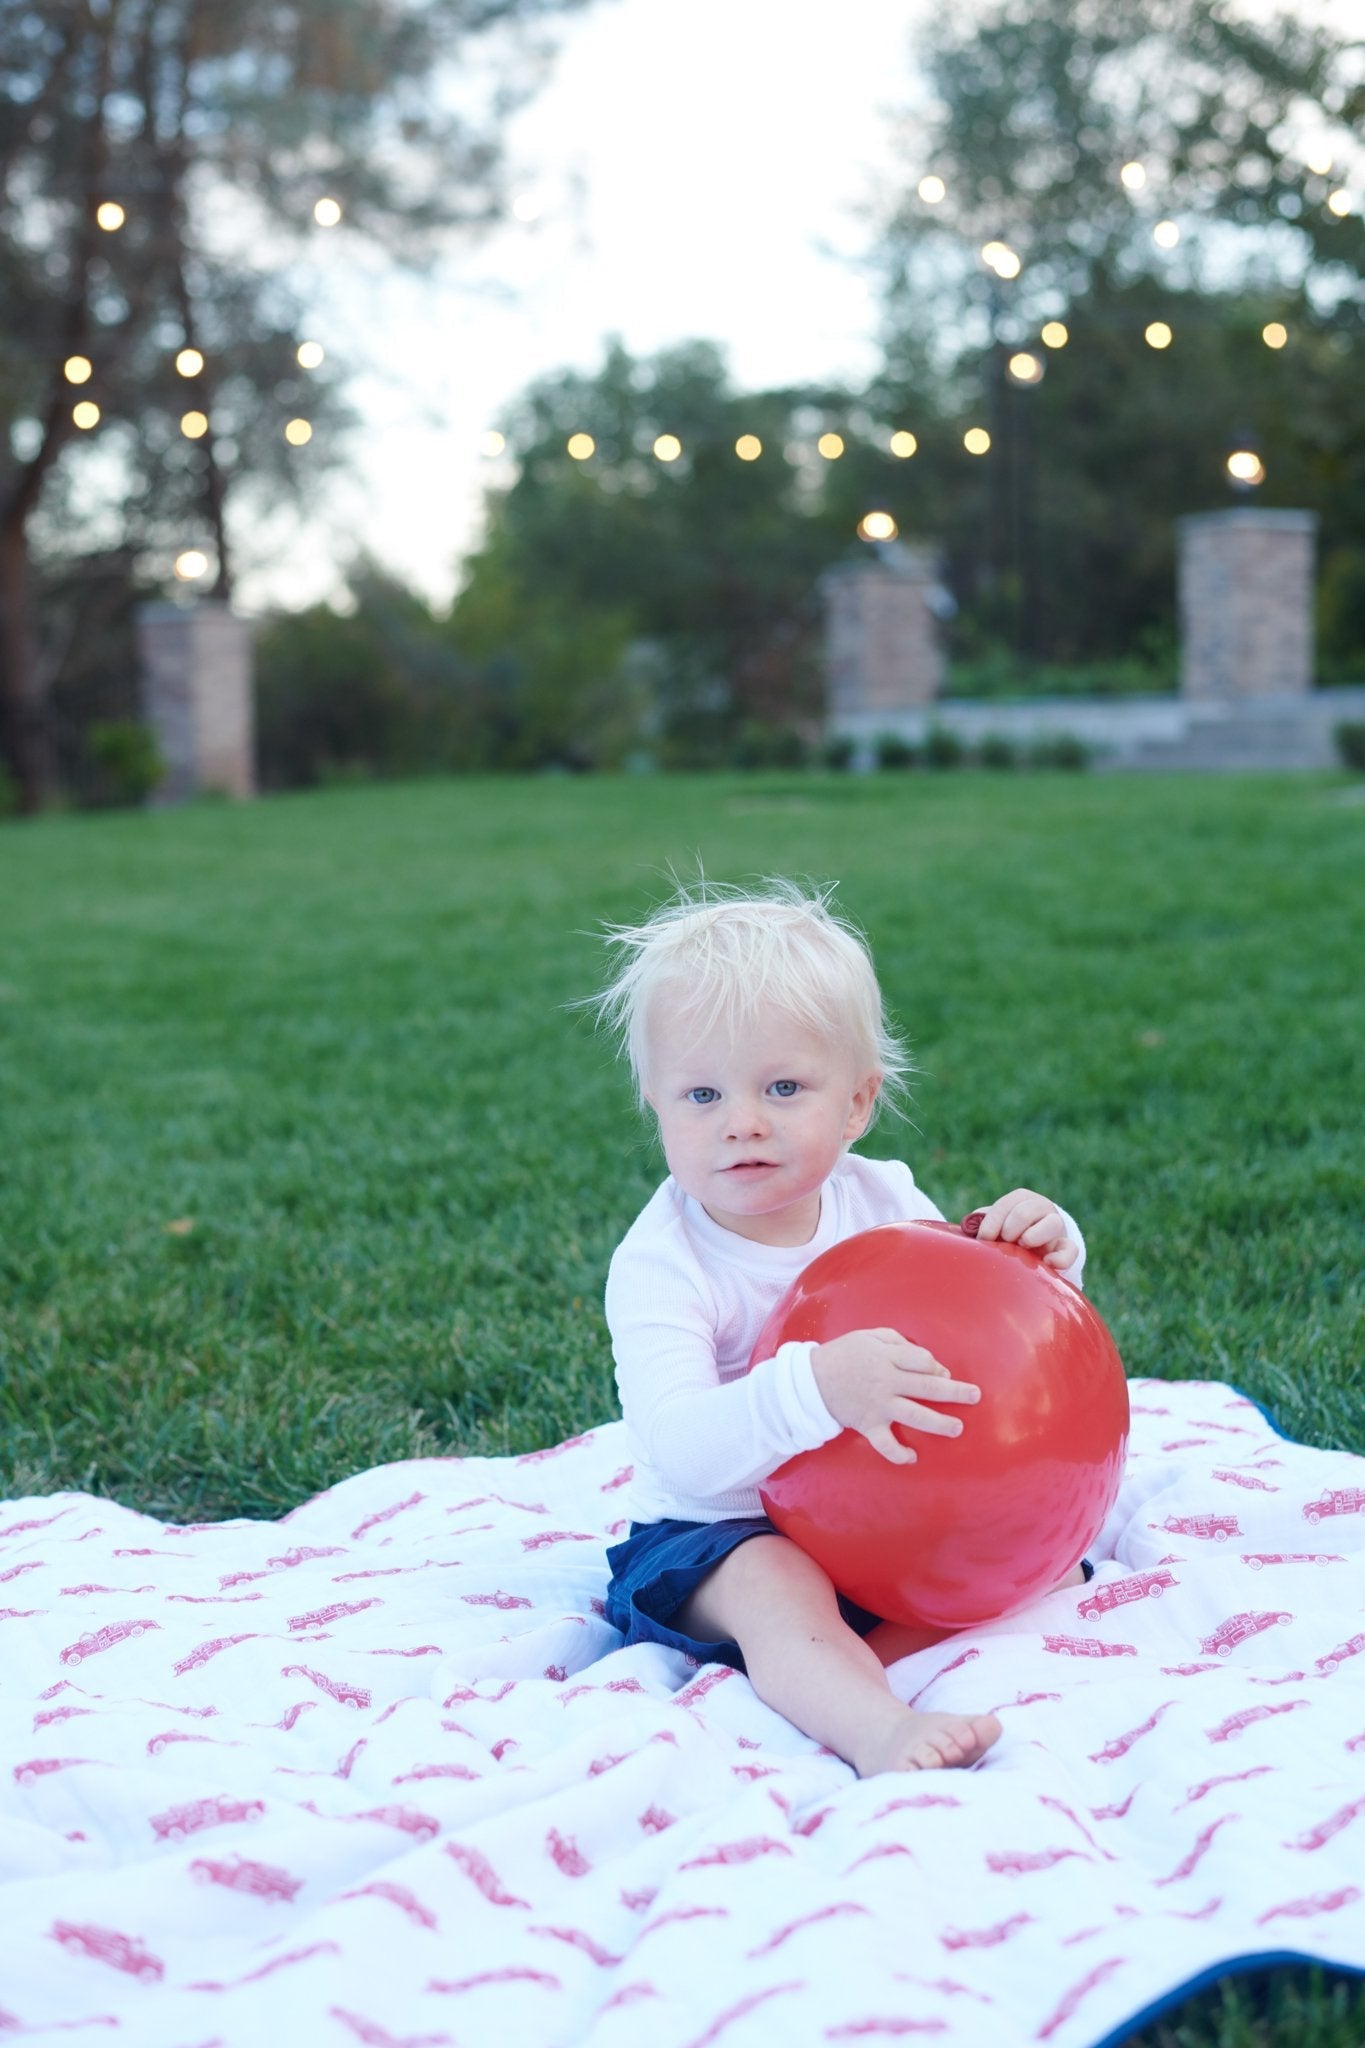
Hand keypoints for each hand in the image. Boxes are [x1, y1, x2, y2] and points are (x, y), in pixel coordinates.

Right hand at [811, 1328, 980, 1465]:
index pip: (923, 1362)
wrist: (811, 1381)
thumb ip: (897, 1342)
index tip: (942, 1373)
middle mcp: (886, 1383)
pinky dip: (898, 1454)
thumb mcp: (869, 1336)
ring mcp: (878, 1406)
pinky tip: (913, 1458)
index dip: (937, 1367)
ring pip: (915, 1416)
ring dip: (938, 1424)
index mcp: (887, 1359)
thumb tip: (926, 1359)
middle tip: (975, 1396)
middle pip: (927, 1388)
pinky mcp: (868, 1425)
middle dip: (955, 1393)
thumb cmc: (843, 1354)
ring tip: (957, 1429)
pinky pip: (885, 1444)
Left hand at [967, 1188, 1077, 1269]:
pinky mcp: (1065, 1248)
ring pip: (1052, 1224)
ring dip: (1033, 1235)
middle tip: (1004, 1240)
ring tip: (1022, 1245)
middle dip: (1011, 1227)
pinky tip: (1047, 1263)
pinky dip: (1061, 1257)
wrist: (1030, 1247)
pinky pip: (1070, 1250)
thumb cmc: (1005, 1233)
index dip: (993, 1221)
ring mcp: (1056, 1228)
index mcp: (1021, 1199)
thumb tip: (969, 1227)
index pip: (1008, 1204)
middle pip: (1027, 1211)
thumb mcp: (994, 1224)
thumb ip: (981, 1222)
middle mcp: (1042, 1209)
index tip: (984, 1238)